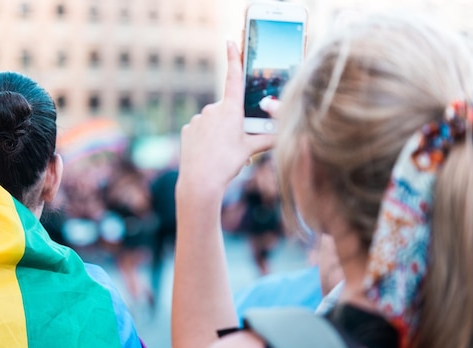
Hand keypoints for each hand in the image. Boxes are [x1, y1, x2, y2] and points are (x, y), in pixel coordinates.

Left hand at [177, 41, 274, 196]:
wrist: (200, 180)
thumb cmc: (227, 163)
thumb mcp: (251, 150)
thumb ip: (267, 139)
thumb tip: (284, 134)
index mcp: (231, 109)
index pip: (234, 78)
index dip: (234, 58)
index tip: (231, 41)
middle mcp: (213, 109)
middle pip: (228, 110)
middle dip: (233, 123)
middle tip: (235, 144)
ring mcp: (198, 118)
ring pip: (213, 121)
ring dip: (219, 132)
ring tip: (220, 153)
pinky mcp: (188, 129)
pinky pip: (200, 129)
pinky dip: (205, 138)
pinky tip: (207, 152)